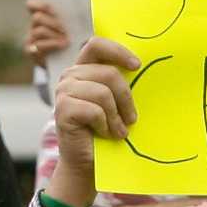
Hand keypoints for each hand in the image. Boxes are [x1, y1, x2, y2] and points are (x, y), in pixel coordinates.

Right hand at [25, 0, 68, 61]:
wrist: (69, 63)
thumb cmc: (73, 41)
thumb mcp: (74, 28)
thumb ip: (73, 17)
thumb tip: (79, 9)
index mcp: (42, 16)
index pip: (32, 4)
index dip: (39, 3)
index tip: (51, 7)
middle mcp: (33, 26)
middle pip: (37, 17)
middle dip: (52, 22)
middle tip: (64, 28)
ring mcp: (30, 39)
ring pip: (39, 31)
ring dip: (54, 35)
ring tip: (67, 40)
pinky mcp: (31, 52)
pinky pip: (39, 46)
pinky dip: (51, 45)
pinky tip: (62, 46)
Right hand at [49, 38, 140, 206]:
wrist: (88, 163)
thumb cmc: (106, 131)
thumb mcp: (116, 102)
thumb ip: (121, 82)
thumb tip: (143, 66)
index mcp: (83, 68)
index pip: (96, 44)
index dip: (118, 51)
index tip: (137, 66)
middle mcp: (70, 76)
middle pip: (108, 73)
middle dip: (126, 98)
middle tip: (131, 119)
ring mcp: (63, 91)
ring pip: (103, 93)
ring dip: (116, 116)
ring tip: (117, 131)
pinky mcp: (62, 109)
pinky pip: (95, 110)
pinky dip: (105, 125)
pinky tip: (103, 134)